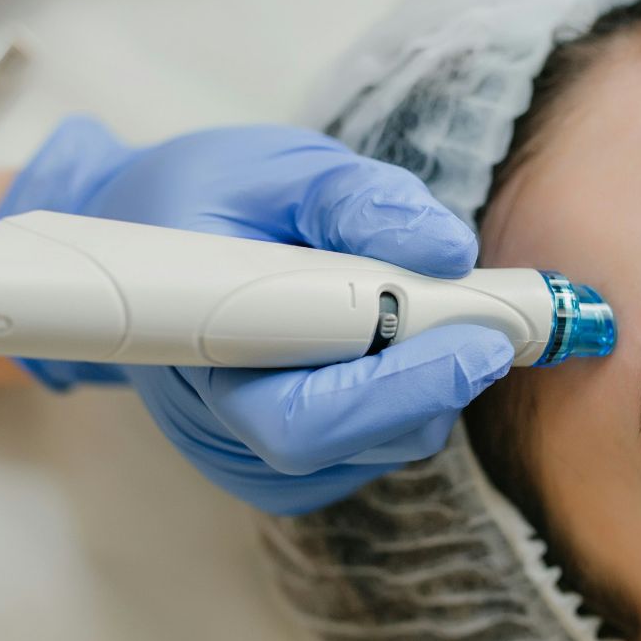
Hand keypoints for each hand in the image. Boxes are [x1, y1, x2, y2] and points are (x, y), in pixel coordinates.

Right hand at [0, 117, 513, 513]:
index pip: (302, 415)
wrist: (142, 244)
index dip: (396, 387)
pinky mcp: (283, 471)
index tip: (478, 339)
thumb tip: (446, 247)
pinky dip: (409, 396)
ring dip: (428, 382)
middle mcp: (219, 426)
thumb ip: (357, 200)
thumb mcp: (275, 169)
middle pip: (351, 442)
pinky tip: (403, 342)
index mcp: (196, 351)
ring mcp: (249, 459)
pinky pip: (373, 449)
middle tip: (498, 323)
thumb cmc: (204, 201)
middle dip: (434, 383)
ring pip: (375, 447)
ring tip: (442, 308)